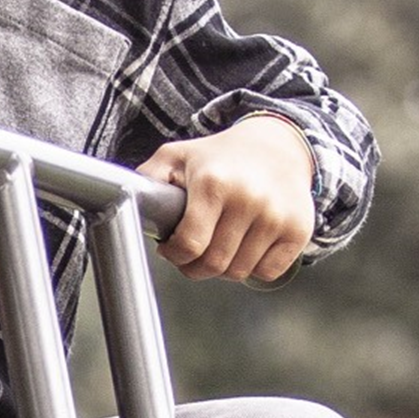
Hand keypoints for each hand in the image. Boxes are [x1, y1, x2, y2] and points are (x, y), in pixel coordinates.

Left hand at [138, 115, 315, 283]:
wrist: (279, 145)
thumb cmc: (219, 156)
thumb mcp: (176, 156)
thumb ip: (147, 180)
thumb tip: (120, 201)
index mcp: (214, 183)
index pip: (188, 245)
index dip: (174, 254)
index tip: (171, 247)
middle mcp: (249, 199)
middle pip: (213, 265)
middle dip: (195, 266)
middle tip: (192, 251)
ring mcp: (277, 215)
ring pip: (238, 272)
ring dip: (223, 266)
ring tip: (219, 243)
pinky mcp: (299, 229)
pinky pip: (267, 272)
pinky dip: (253, 267)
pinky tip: (245, 245)